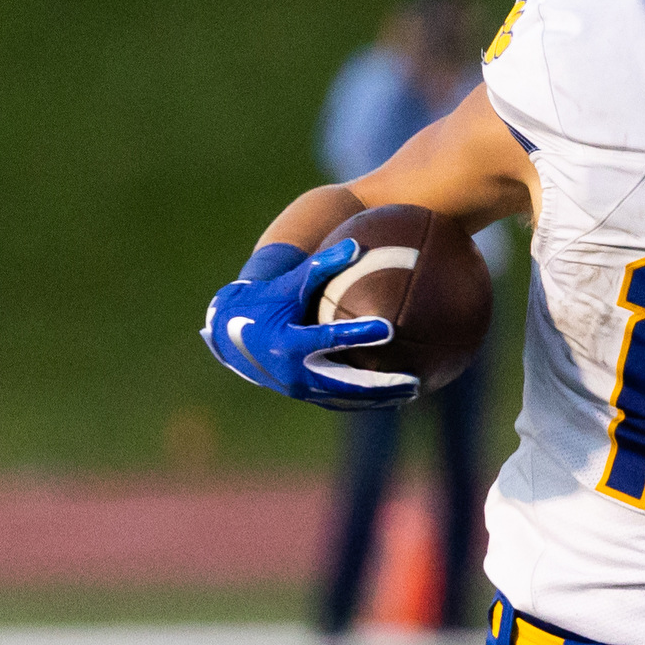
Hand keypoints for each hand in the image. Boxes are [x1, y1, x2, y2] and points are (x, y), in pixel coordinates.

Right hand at [200, 238, 417, 406]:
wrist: (231, 337)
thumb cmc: (265, 302)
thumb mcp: (289, 283)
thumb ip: (321, 266)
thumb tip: (355, 244)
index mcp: (287, 342)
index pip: (328, 339)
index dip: (358, 334)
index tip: (388, 328)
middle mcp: (293, 371)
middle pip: (344, 383)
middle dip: (380, 385)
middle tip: (413, 382)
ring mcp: (298, 388)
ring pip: (346, 398)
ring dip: (379, 398)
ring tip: (413, 391)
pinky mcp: (304, 395)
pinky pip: (339, 400)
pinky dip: (365, 399)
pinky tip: (393, 395)